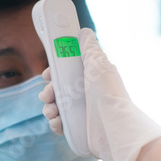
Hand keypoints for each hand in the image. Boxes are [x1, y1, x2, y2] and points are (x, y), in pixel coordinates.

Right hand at [39, 28, 160, 160]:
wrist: (114, 126)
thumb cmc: (108, 93)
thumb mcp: (98, 64)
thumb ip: (88, 48)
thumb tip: (84, 31)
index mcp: (89, 79)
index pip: (66, 73)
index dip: (54, 73)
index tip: (47, 74)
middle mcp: (85, 95)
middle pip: (57, 90)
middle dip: (48, 92)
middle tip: (48, 95)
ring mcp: (81, 113)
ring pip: (55, 107)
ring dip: (49, 108)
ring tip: (52, 111)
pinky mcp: (78, 129)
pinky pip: (60, 124)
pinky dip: (55, 123)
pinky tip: (58, 122)